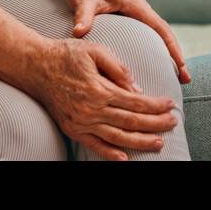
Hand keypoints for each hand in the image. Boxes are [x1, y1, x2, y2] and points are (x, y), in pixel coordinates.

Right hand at [25, 38, 178, 160]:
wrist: (37, 67)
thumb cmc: (68, 55)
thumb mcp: (96, 51)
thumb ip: (118, 68)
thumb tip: (137, 89)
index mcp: (99, 89)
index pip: (136, 101)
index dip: (156, 105)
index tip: (171, 105)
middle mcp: (91, 110)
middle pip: (131, 121)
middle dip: (155, 124)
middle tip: (173, 123)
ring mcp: (81, 123)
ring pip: (117, 138)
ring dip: (140, 142)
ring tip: (159, 143)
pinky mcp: (73, 130)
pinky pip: (95, 146)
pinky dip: (110, 154)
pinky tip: (126, 158)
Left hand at [65, 0, 190, 83]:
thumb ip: (83, 15)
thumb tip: (79, 32)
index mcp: (136, 6)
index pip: (161, 28)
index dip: (173, 48)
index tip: (181, 66)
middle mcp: (141, 12)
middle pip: (165, 36)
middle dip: (177, 57)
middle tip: (186, 80)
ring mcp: (137, 18)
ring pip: (158, 39)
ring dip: (168, 57)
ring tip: (176, 81)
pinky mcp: (131, 24)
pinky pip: (147, 41)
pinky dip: (155, 55)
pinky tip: (154, 71)